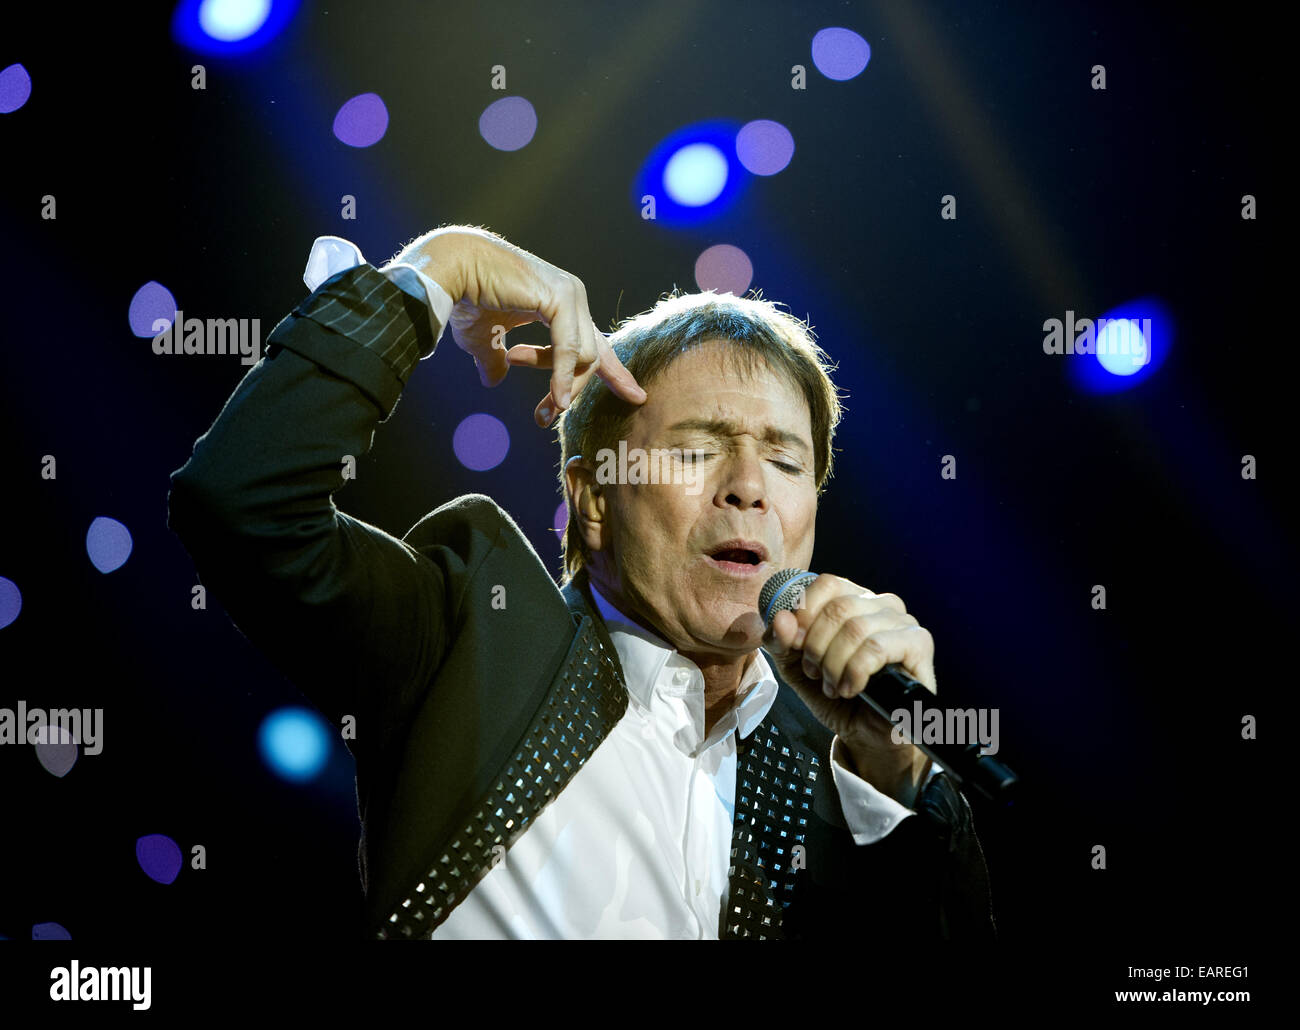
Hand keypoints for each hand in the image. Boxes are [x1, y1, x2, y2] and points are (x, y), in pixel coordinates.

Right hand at [385, 227, 645, 425]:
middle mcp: (572, 297)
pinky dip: (563, 377)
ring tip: (543, 414)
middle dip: (574, 391)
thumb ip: (497, 359)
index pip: (594, 343)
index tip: (634, 397)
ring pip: (585, 356)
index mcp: (561, 304)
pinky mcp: (559, 298)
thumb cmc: (466, 299)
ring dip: (564, 390)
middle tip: (547, 419)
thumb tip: (493, 381)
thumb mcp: (486, 340)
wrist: (450, 271)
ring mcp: (569, 295)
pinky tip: (558, 402)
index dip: (613, 373)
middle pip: (592, 354)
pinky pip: (570, 349)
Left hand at [761, 574, 934, 804]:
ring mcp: (904, 622)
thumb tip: (780, 619)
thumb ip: (782, 642)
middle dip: (816, 646)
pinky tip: (851, 688)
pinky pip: (877, 648)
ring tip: (832, 686)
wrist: (866, 734)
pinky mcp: (918, 645)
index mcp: (855, 599)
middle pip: (838, 607)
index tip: (795, 644)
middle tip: (814, 673)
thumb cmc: (836, 695)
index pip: (828, 583)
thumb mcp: (796, 667)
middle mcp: (882, 604)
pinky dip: (855, 671)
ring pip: (856, 628)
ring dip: (834, 664)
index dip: (805, 613)